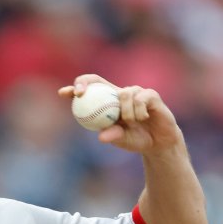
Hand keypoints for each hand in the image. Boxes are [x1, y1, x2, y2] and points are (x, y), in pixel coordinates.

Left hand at [58, 75, 183, 155]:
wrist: (158, 142)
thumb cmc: (136, 139)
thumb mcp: (122, 140)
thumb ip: (113, 135)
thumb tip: (101, 137)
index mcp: (108, 103)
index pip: (90, 90)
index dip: (77, 87)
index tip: (64, 93)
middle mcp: (120, 94)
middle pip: (98, 80)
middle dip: (84, 82)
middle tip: (79, 93)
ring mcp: (135, 92)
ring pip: (124, 93)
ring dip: (126, 111)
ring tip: (133, 122)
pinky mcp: (151, 94)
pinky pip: (141, 98)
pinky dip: (140, 110)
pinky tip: (144, 117)